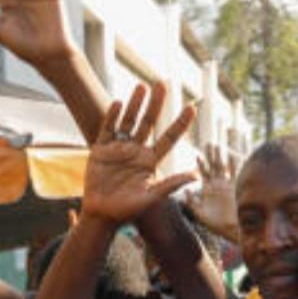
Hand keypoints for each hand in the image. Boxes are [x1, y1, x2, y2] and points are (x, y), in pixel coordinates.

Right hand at [82, 83, 197, 224]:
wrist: (101, 215)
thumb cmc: (127, 210)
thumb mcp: (151, 197)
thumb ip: (171, 184)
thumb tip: (196, 176)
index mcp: (150, 161)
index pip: (169, 138)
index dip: (180, 123)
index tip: (192, 108)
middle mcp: (136, 151)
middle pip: (149, 122)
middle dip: (156, 104)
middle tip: (162, 84)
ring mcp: (118, 148)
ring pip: (129, 121)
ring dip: (135, 104)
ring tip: (142, 86)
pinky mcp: (101, 150)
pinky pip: (108, 128)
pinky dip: (112, 116)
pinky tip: (118, 103)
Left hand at [184, 144, 239, 241]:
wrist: (233, 230)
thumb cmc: (217, 225)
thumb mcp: (201, 215)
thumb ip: (192, 203)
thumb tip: (185, 191)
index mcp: (208, 190)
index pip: (203, 173)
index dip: (201, 164)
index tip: (198, 155)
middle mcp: (217, 185)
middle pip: (213, 166)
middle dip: (211, 155)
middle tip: (208, 143)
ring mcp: (227, 185)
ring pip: (223, 167)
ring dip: (220, 157)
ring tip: (218, 146)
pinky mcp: (236, 188)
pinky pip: (234, 174)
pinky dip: (233, 165)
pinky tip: (230, 156)